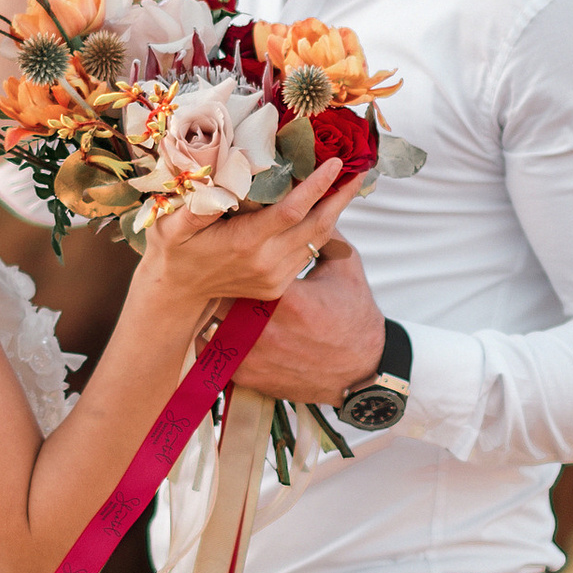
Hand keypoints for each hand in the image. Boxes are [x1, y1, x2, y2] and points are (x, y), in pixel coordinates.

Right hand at [133, 162, 363, 346]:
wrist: (177, 293)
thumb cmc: (173, 249)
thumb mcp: (173, 226)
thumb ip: (195, 207)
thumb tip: (215, 180)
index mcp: (245, 243)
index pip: (292, 211)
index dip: (317, 187)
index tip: (336, 164)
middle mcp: (266, 262)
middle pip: (317, 226)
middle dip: (341, 197)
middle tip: (361, 170)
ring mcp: (275, 277)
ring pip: (316, 240)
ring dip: (334, 212)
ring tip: (348, 184)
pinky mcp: (278, 285)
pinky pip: (306, 252)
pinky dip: (320, 229)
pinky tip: (324, 208)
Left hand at [221, 234, 385, 400]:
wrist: (360, 371)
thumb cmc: (354, 317)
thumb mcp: (344, 268)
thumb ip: (322, 233)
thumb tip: (307, 198)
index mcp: (288, 298)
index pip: (244, 263)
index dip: (235, 250)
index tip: (232, 240)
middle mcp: (266, 328)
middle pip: (221, 291)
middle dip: (219, 277)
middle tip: (216, 264)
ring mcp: (254, 355)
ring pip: (212, 320)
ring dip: (213, 305)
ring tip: (214, 290)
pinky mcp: (247, 375)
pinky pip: (214, 351)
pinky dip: (213, 335)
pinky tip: (217, 321)